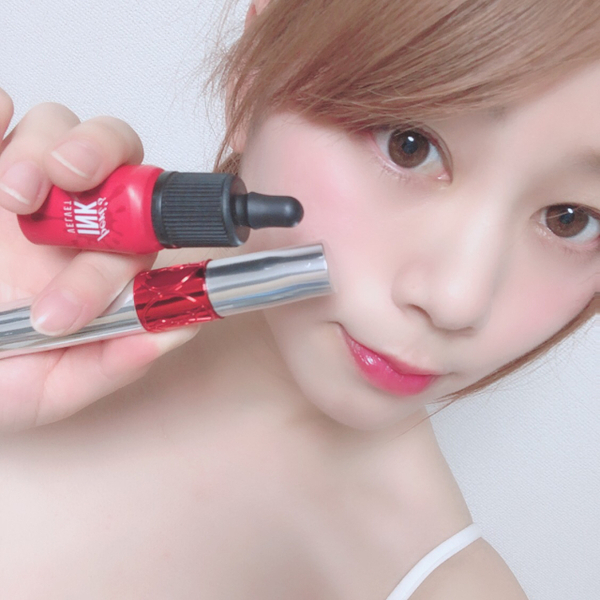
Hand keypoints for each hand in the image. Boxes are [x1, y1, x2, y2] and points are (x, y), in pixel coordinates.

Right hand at [0, 90, 196, 431]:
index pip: (145, 220)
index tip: (114, 248)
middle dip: (99, 154)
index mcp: (98, 261)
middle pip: (113, 149)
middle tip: (69, 180)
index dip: (142, 222)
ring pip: (54, 126)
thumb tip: (180, 330)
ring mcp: (16, 187)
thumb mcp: (50, 388)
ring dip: (42, 148)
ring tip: (14, 194)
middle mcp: (68, 217)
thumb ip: (111, 364)